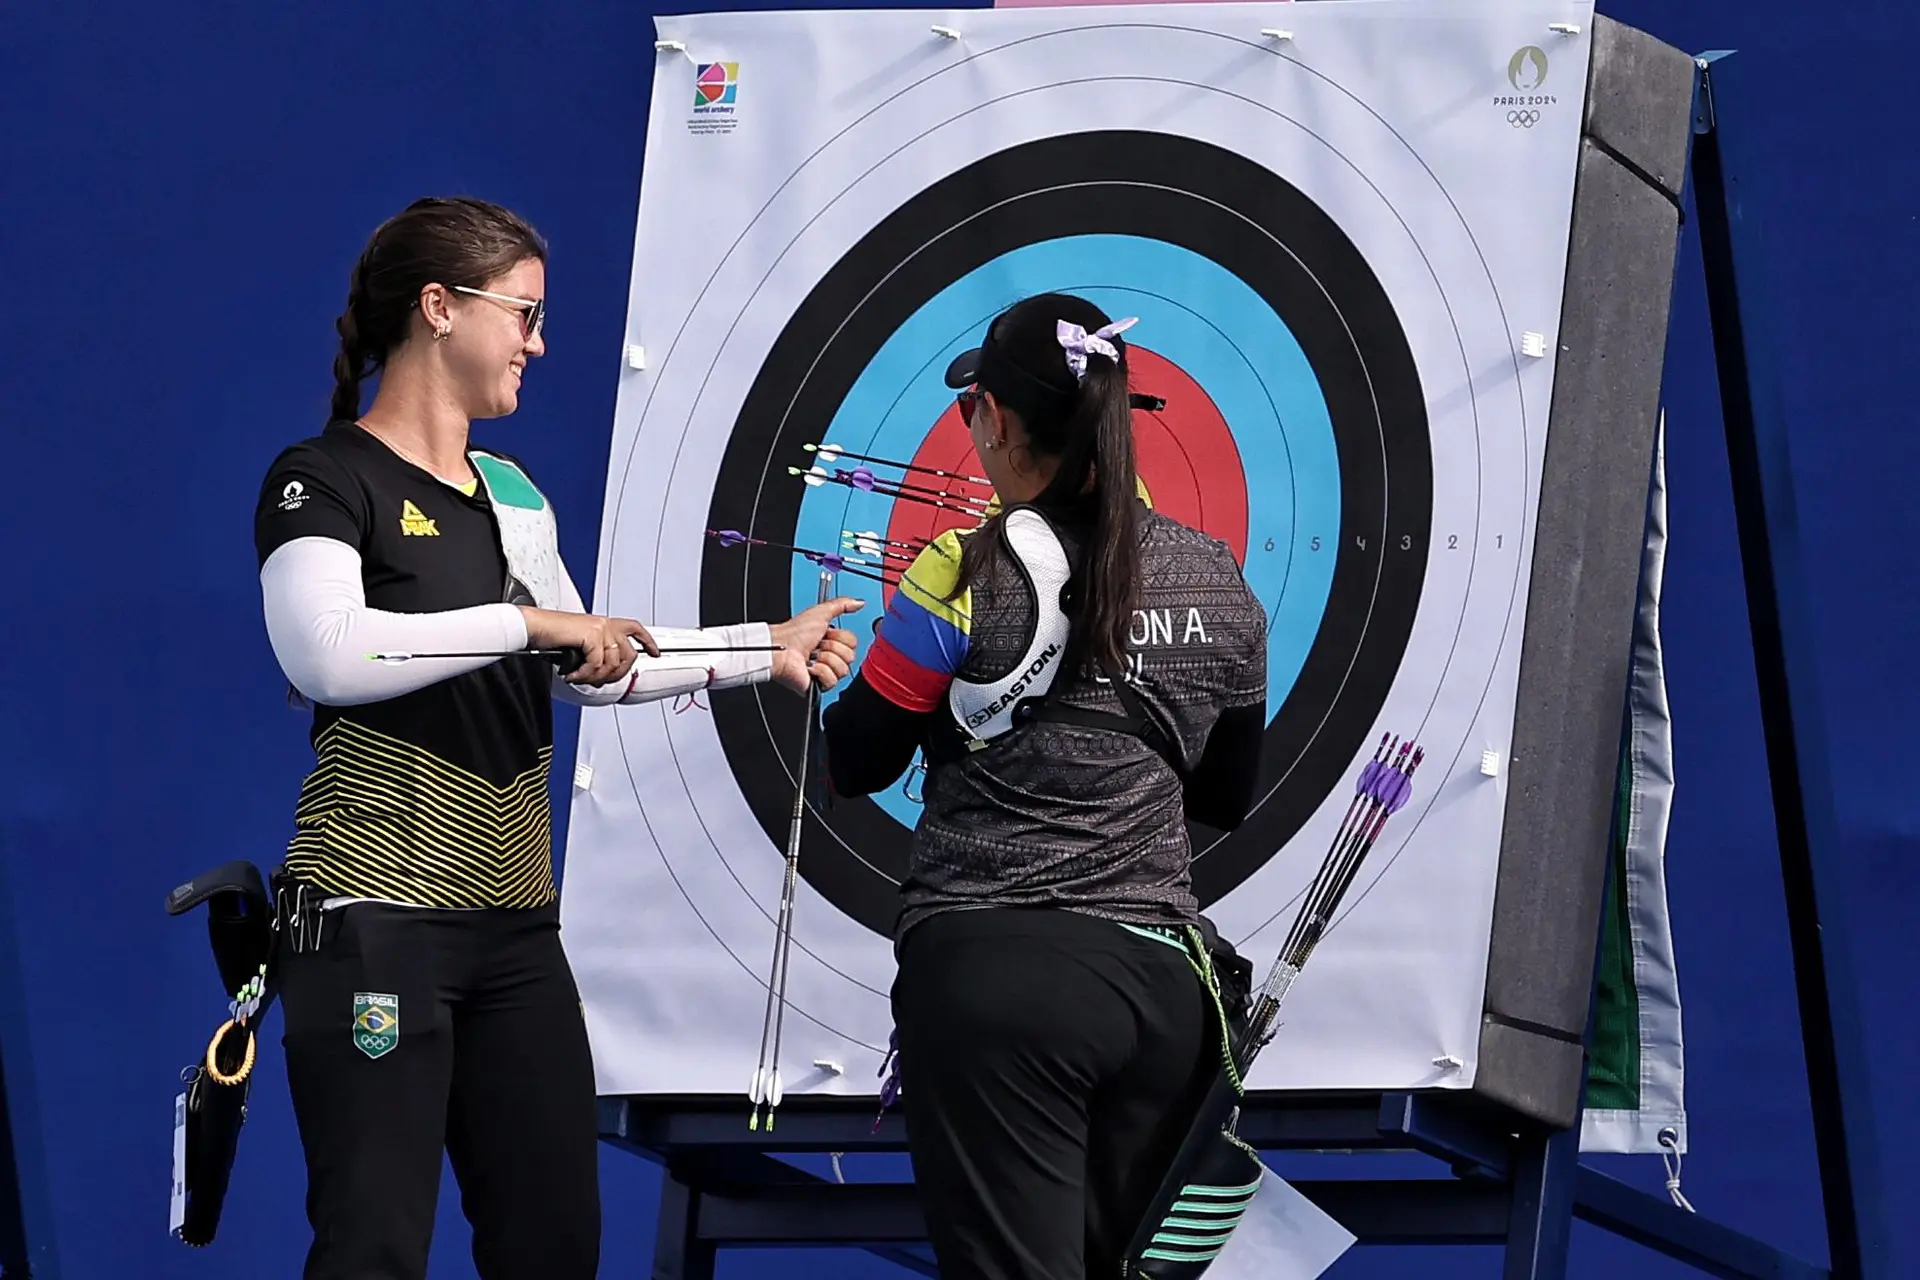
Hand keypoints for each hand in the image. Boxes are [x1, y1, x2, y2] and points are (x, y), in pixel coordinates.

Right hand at [518, 607, 659, 685]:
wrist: (532, 627)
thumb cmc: (550, 636)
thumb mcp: (580, 644)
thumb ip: (597, 652)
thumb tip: (606, 672)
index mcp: (604, 623)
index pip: (635, 629)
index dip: (647, 641)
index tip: (654, 652)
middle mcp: (605, 624)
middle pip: (628, 654)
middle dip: (615, 674)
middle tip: (596, 679)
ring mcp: (600, 628)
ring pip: (613, 663)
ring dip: (595, 676)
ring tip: (580, 676)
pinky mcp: (591, 635)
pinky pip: (597, 665)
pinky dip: (584, 674)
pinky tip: (573, 674)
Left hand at [769, 596, 865, 694]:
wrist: (780, 648)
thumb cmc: (794, 632)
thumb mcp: (820, 612)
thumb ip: (842, 604)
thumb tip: (859, 603)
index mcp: (832, 641)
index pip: (853, 643)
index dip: (839, 637)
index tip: (825, 634)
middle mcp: (830, 657)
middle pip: (850, 657)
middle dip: (832, 648)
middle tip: (817, 646)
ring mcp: (825, 672)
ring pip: (843, 670)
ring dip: (825, 660)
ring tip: (812, 657)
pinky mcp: (819, 685)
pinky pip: (832, 681)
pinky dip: (819, 672)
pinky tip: (809, 667)